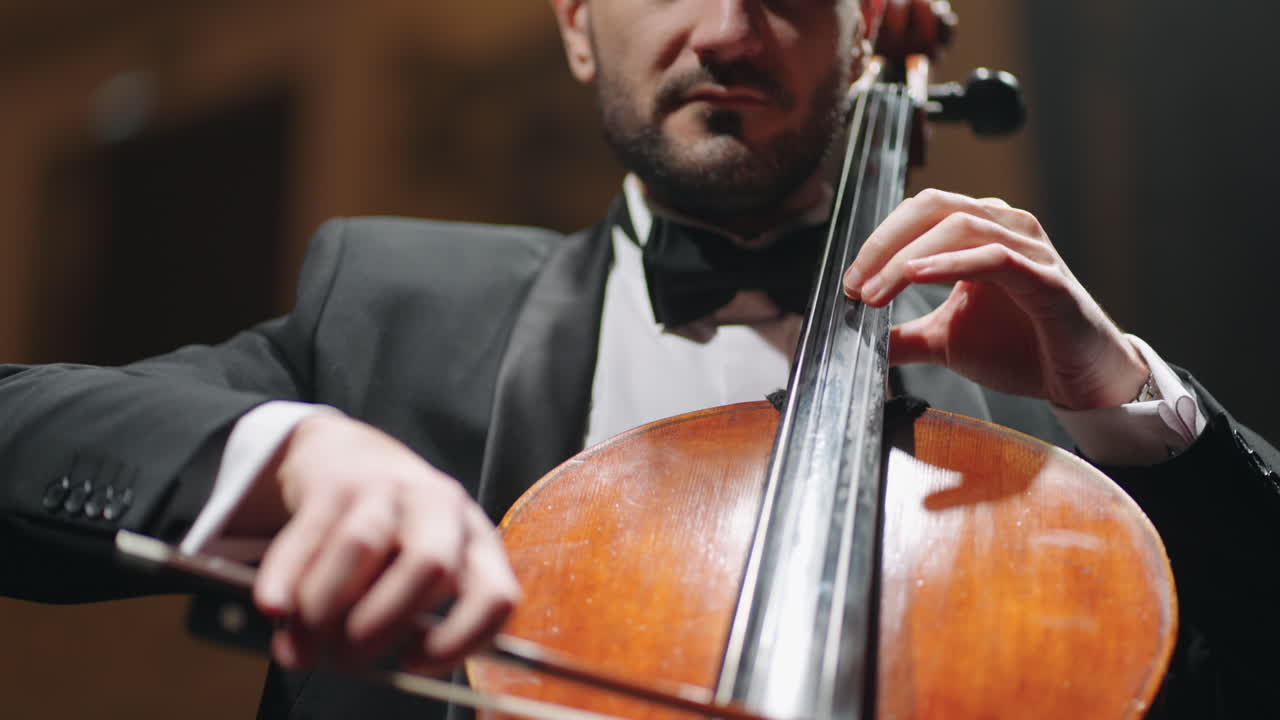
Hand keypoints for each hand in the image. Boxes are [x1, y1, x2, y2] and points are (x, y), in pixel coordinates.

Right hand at [239, 414, 518, 670]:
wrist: (345, 454)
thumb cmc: (389, 534)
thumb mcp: (417, 572)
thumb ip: (401, 621)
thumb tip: (352, 663)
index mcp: (476, 542)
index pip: (495, 596)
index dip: (461, 638)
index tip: (414, 662)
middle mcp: (442, 508)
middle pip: (430, 566)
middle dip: (382, 624)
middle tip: (345, 657)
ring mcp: (390, 486)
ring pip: (363, 545)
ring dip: (325, 607)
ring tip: (302, 643)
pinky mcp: (336, 480)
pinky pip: (310, 533)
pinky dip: (287, 577)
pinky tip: (274, 607)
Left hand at [842, 188, 1147, 409]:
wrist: (1079, 380)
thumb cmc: (1023, 348)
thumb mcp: (946, 341)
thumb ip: (904, 336)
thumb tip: (858, 341)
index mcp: (980, 231)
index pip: (919, 212)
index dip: (878, 241)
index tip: (849, 282)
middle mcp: (1005, 227)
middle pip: (933, 206)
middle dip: (883, 244)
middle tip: (853, 284)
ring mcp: (1029, 249)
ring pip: (959, 226)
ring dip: (906, 259)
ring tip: (874, 292)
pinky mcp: (1047, 279)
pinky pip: (994, 258)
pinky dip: (950, 263)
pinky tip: (917, 276)